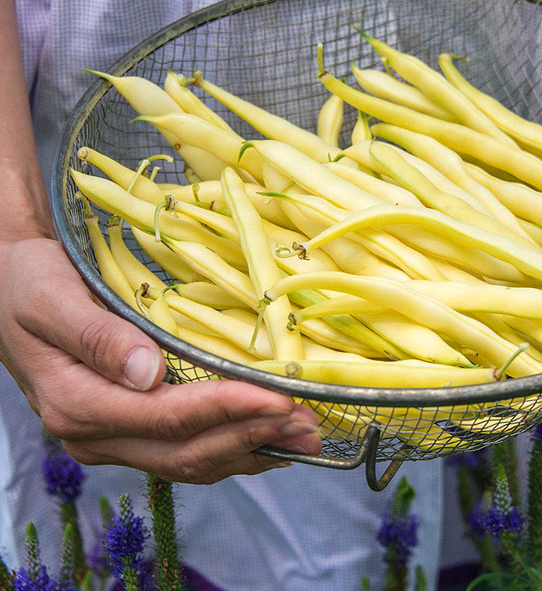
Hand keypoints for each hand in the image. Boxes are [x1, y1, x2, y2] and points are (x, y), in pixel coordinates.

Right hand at [0, 236, 320, 483]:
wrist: (10, 286)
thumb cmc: (29, 284)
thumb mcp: (52, 299)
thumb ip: (97, 337)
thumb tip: (147, 373)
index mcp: (77, 404)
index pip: (167, 418)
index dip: (228, 410)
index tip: (280, 399)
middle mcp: (96, 433)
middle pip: (186, 451)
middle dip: (254, 437)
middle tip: (311, 424)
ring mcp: (115, 435)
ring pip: (193, 459)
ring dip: (253, 448)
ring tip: (306, 436)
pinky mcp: (131, 427)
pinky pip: (187, 448)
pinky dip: (234, 445)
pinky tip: (269, 439)